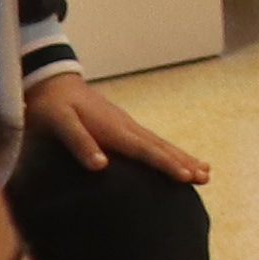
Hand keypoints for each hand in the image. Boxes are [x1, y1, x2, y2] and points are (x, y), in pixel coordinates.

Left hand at [24, 68, 212, 183]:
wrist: (52, 81)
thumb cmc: (52, 107)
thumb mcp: (59, 123)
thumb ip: (79, 142)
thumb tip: (101, 166)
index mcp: (113, 129)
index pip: (145, 150)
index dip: (166, 164)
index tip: (187, 177)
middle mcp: (126, 127)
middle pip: (161, 147)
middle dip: (184, 162)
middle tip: (206, 178)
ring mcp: (126, 125)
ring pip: (160, 144)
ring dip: (182, 158)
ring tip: (204, 171)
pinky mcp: (122, 126)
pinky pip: (152, 142)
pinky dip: (169, 152)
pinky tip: (175, 159)